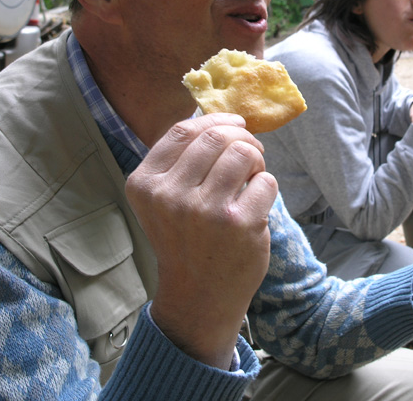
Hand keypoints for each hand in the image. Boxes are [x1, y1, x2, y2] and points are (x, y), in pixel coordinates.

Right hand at [125, 113, 277, 367]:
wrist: (198, 296)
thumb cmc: (186, 239)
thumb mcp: (164, 199)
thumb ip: (181, 160)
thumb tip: (219, 116)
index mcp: (145, 184)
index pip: (184, 131)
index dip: (216, 120)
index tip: (235, 123)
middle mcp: (170, 196)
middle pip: (218, 137)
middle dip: (243, 138)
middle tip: (251, 153)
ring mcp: (206, 211)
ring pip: (244, 153)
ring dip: (257, 159)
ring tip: (253, 176)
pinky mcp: (240, 224)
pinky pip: (266, 181)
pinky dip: (266, 186)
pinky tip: (256, 204)